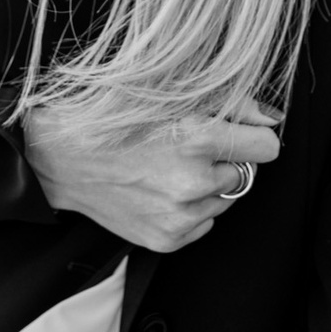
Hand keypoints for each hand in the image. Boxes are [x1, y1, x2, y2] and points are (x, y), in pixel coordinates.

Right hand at [21, 96, 281, 252]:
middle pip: (246, 174)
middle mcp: (193, 182)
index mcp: (196, 138)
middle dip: (226, 158)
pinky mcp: (167, 239)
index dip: (254, 135)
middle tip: (188, 146)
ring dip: (208, 184)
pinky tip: (160, 189)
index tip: (240, 132)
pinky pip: (204, 224)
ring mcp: (180, 217)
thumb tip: (271, 119)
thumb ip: (231, 103)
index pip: (267, 147)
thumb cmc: (111, 115)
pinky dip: (190, 208)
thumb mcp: (170, 91)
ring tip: (169, 166)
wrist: (59, 157)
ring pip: (225, 199)